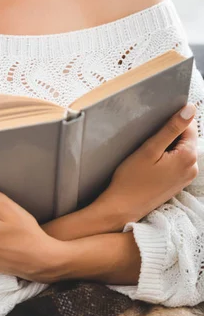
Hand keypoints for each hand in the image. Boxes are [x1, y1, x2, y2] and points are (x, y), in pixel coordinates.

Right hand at [96, 103, 197, 224]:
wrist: (123, 207)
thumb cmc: (132, 178)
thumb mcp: (150, 149)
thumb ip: (172, 128)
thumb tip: (190, 109)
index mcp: (188, 157)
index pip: (189, 126)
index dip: (172, 122)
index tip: (155, 128)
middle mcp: (192, 168)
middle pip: (186, 138)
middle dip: (169, 135)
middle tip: (149, 143)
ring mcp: (186, 177)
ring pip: (181, 149)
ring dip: (167, 146)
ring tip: (148, 155)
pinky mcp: (179, 182)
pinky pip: (177, 161)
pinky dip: (166, 158)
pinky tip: (151, 164)